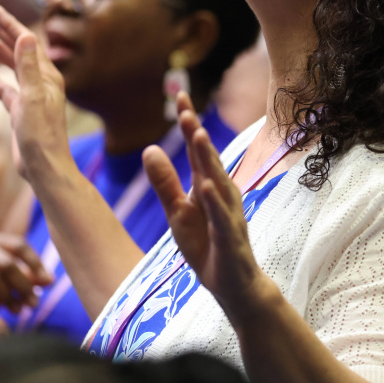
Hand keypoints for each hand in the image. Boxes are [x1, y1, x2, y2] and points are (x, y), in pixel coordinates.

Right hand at [0, 6, 72, 181]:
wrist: (44, 168)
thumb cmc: (41, 135)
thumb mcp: (32, 98)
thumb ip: (28, 67)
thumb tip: (26, 35)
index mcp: (48, 76)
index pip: (27, 43)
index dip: (10, 25)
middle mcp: (42, 83)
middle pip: (20, 50)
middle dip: (3, 31)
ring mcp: (31, 97)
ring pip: (11, 67)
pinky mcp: (21, 112)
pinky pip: (4, 88)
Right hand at [0, 232, 52, 351]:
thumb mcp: (13, 273)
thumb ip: (32, 275)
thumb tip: (50, 280)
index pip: (19, 246)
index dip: (35, 263)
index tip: (46, 282)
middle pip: (6, 263)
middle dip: (22, 285)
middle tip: (33, 303)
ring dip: (6, 296)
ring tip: (17, 310)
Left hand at [143, 92, 276, 327]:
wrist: (235, 287)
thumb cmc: (208, 246)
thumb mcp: (178, 213)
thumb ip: (165, 183)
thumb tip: (149, 149)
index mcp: (208, 186)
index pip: (197, 149)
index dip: (190, 123)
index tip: (178, 95)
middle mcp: (223, 195)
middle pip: (208, 160)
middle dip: (198, 134)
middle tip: (185, 110)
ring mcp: (229, 216)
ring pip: (218, 183)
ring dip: (209, 160)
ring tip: (198, 135)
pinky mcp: (231, 239)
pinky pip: (222, 217)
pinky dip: (214, 202)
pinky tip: (204, 186)